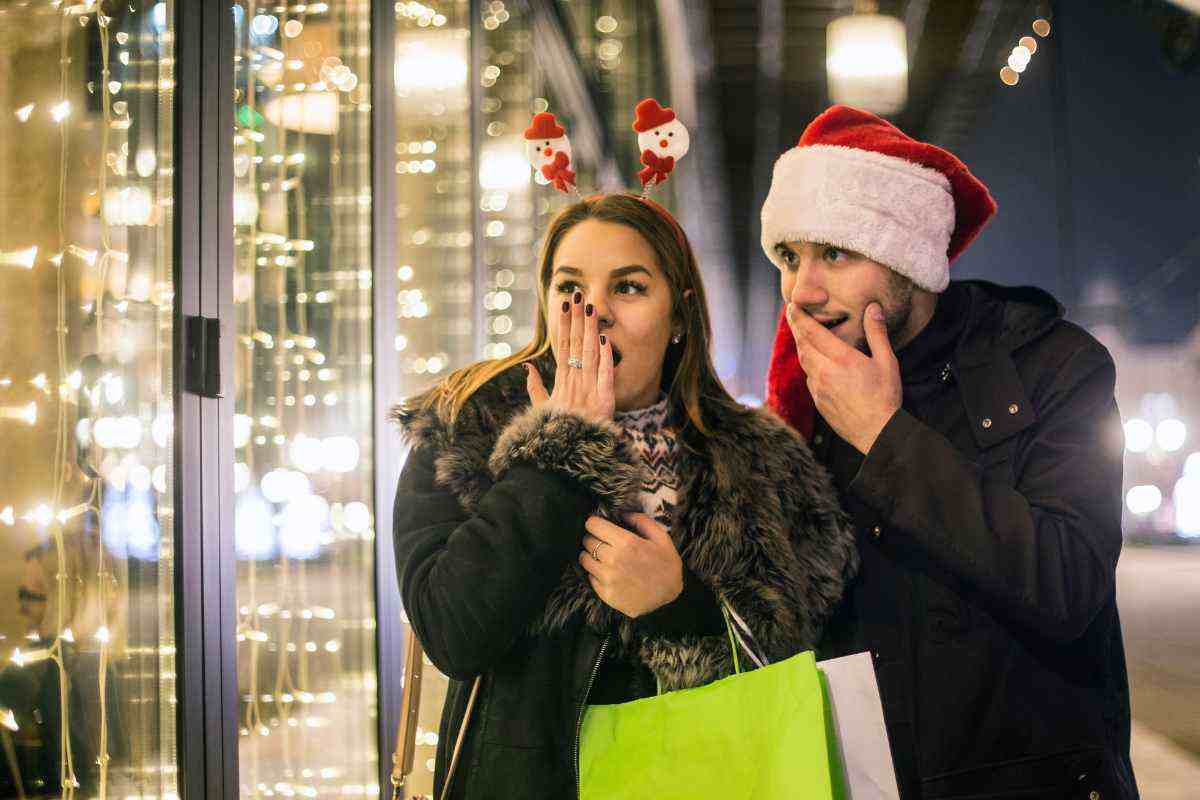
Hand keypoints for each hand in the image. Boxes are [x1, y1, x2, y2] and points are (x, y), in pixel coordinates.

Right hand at [526, 291, 613, 423]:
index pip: (563, 347)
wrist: (568, 457)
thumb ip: (535, 388)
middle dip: (577, 318)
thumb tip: (526, 367)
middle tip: (578, 294)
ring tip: (591, 306)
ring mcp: (588, 390)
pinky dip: (605, 357)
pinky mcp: (604, 401)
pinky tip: (605, 339)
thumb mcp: (542, 409)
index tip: (564, 304)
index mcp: (561, 382)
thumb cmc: (556, 433)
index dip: (564, 324)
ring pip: (589, 353)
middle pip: (575, 344)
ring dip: (590, 329)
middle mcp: (574, 382)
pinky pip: (605, 375)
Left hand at [579, 512, 682, 617]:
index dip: (596, 523)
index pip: (593, 525)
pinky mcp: (605, 593)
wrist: (670, 600)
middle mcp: (613, 559)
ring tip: (604, 557)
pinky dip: (595, 573)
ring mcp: (607, 578)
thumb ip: (641, 521)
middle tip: (605, 543)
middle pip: (587, 541)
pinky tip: (609, 573)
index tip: (601, 527)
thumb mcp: (662, 538)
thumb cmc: (667, 566)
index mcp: (626, 542)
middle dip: (594, 538)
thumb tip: (622, 513)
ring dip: (591, 555)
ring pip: (584, 559)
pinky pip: (590, 577)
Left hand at [786, 302, 900, 453]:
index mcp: (841, 359)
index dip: (800, 317)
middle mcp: (825, 372)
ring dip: (801, 345)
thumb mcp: (887, 362)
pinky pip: (808, 378)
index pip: (813, 333)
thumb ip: (877, 333)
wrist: (877, 433)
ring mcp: (819, 389)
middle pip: (803, 345)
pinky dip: (808, 364)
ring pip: (804, 362)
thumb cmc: (886, 397)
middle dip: (796, 328)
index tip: (792, 305)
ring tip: (801, 334)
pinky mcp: (818, 402)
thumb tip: (873, 308)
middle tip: (792, 314)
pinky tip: (813, 361)